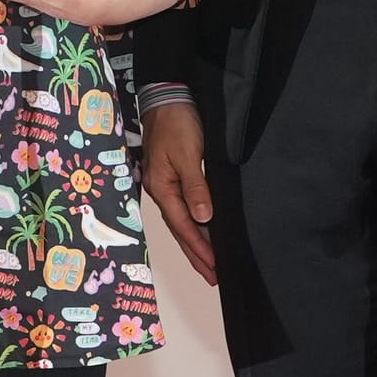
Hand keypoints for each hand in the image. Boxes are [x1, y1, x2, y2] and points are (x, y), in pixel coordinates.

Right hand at [139, 95, 216, 286]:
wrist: (166, 97)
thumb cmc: (176, 123)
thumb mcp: (187, 154)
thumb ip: (195, 187)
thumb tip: (203, 219)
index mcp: (162, 188)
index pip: (183, 226)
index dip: (200, 248)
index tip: (215, 267)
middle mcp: (161, 190)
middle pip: (180, 231)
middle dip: (196, 255)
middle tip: (213, 278)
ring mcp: (165, 185)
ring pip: (181, 222)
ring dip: (195, 244)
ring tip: (208, 265)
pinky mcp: (172, 177)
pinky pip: (183, 210)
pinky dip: (193, 226)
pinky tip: (202, 233)